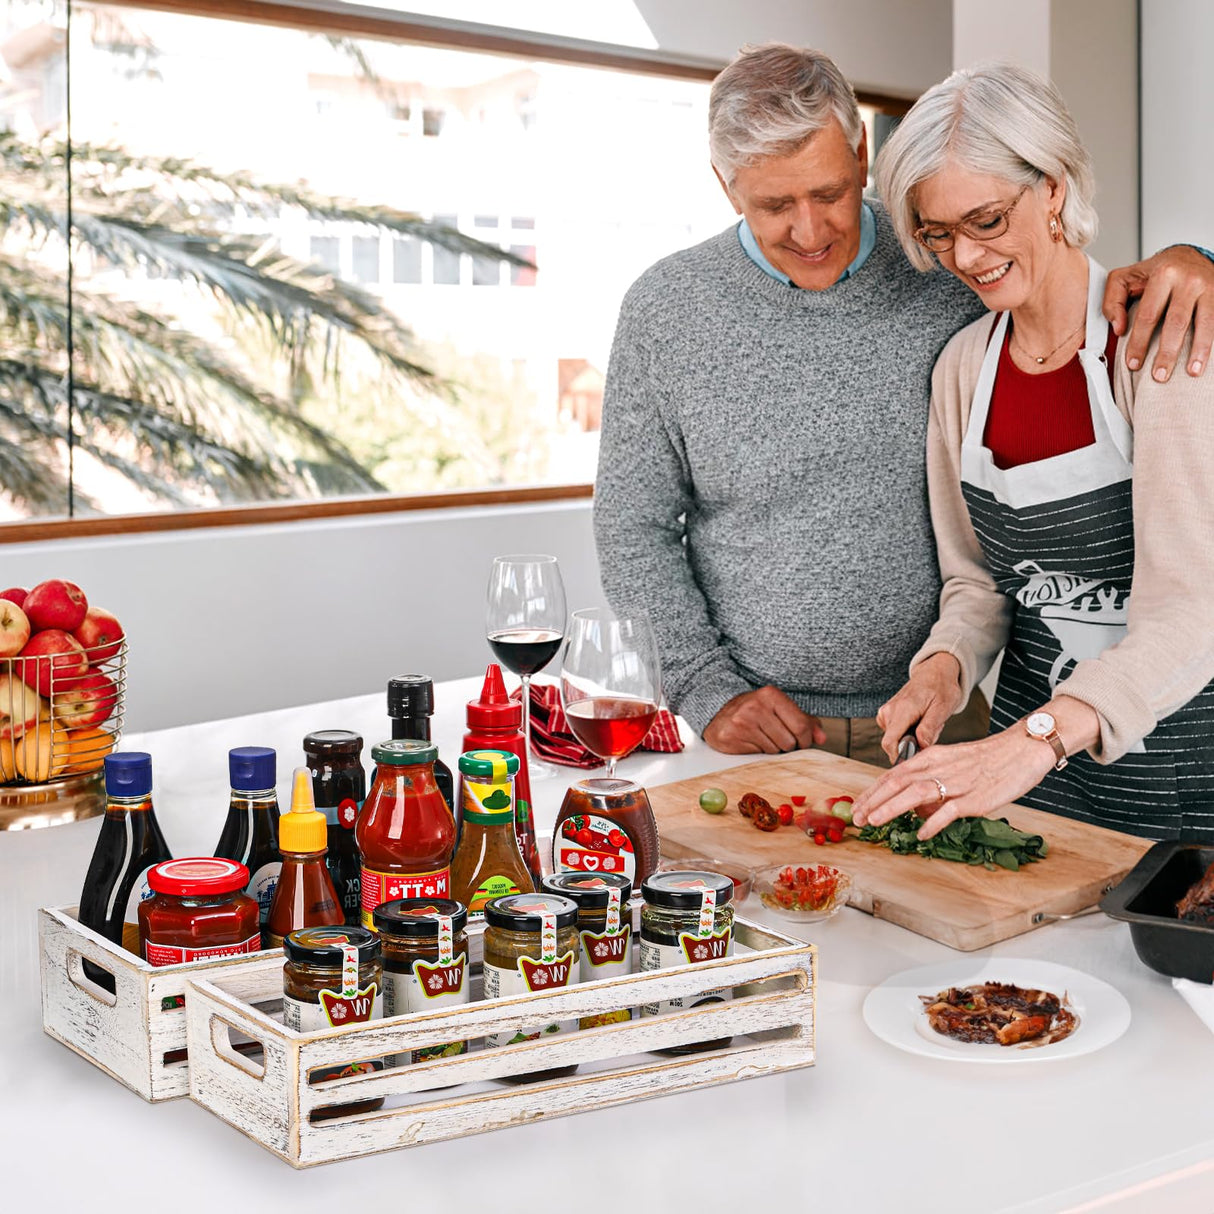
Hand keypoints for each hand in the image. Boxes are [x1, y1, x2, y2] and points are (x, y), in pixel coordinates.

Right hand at [703, 685, 826, 754]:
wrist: (718, 710)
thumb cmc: (755, 711)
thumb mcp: (779, 708)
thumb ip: (804, 721)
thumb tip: (821, 738)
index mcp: (771, 695)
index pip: (801, 726)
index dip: (805, 739)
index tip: (801, 741)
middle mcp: (756, 706)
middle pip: (789, 742)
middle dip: (786, 744)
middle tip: (775, 736)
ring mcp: (742, 722)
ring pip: (774, 750)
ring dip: (772, 748)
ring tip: (761, 736)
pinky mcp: (731, 737)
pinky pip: (757, 754)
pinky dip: (757, 751)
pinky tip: (749, 740)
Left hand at [851, 729, 1054, 840]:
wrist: (1022, 750)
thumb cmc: (987, 759)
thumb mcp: (952, 762)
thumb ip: (931, 779)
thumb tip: (915, 807)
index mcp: (932, 758)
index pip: (893, 774)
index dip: (872, 791)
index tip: (857, 805)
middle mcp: (939, 767)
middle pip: (897, 782)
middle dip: (873, 800)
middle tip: (857, 817)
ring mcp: (956, 782)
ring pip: (915, 793)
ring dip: (891, 808)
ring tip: (874, 821)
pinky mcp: (974, 797)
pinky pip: (949, 811)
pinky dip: (933, 822)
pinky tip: (921, 834)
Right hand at [875, 653, 963, 762]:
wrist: (934, 672)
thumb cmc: (941, 687)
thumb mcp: (942, 708)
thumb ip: (929, 728)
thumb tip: (920, 746)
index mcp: (903, 710)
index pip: (890, 742)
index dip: (899, 757)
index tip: (914, 760)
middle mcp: (889, 711)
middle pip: (893, 743)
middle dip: (912, 745)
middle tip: (931, 732)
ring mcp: (886, 712)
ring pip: (895, 739)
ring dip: (912, 738)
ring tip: (927, 724)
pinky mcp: (886, 714)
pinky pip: (894, 732)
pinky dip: (908, 732)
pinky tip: (919, 722)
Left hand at [1103, 245, 1213, 380]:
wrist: (1190, 255)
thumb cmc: (1156, 272)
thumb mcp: (1126, 278)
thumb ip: (1113, 301)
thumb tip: (1119, 328)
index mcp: (1164, 275)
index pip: (1148, 315)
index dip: (1139, 342)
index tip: (1133, 364)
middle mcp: (1189, 280)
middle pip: (1177, 323)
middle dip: (1167, 353)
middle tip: (1159, 376)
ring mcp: (1210, 287)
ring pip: (1205, 323)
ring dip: (1199, 350)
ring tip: (1192, 372)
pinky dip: (1213, 342)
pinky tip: (1206, 359)